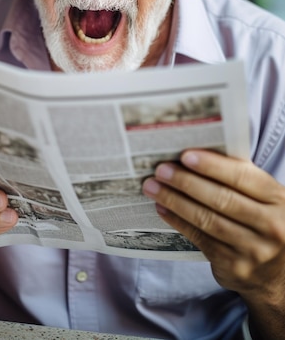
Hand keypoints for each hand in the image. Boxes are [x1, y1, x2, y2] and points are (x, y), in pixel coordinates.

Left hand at [143, 151, 284, 307]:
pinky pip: (200, 238)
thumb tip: (195, 153)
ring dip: (175, 201)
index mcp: (278, 199)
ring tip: (153, 187)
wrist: (278, 273)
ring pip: (207, 220)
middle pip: (221, 199)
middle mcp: (271, 225)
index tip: (185, 155)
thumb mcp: (265, 199)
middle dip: (186, 182)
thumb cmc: (263, 221)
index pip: (242, 177)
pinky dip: (178, 221)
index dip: (212, 166)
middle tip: (161, 170)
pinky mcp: (235, 266)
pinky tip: (162, 208)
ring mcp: (254, 249)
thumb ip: (240, 178)